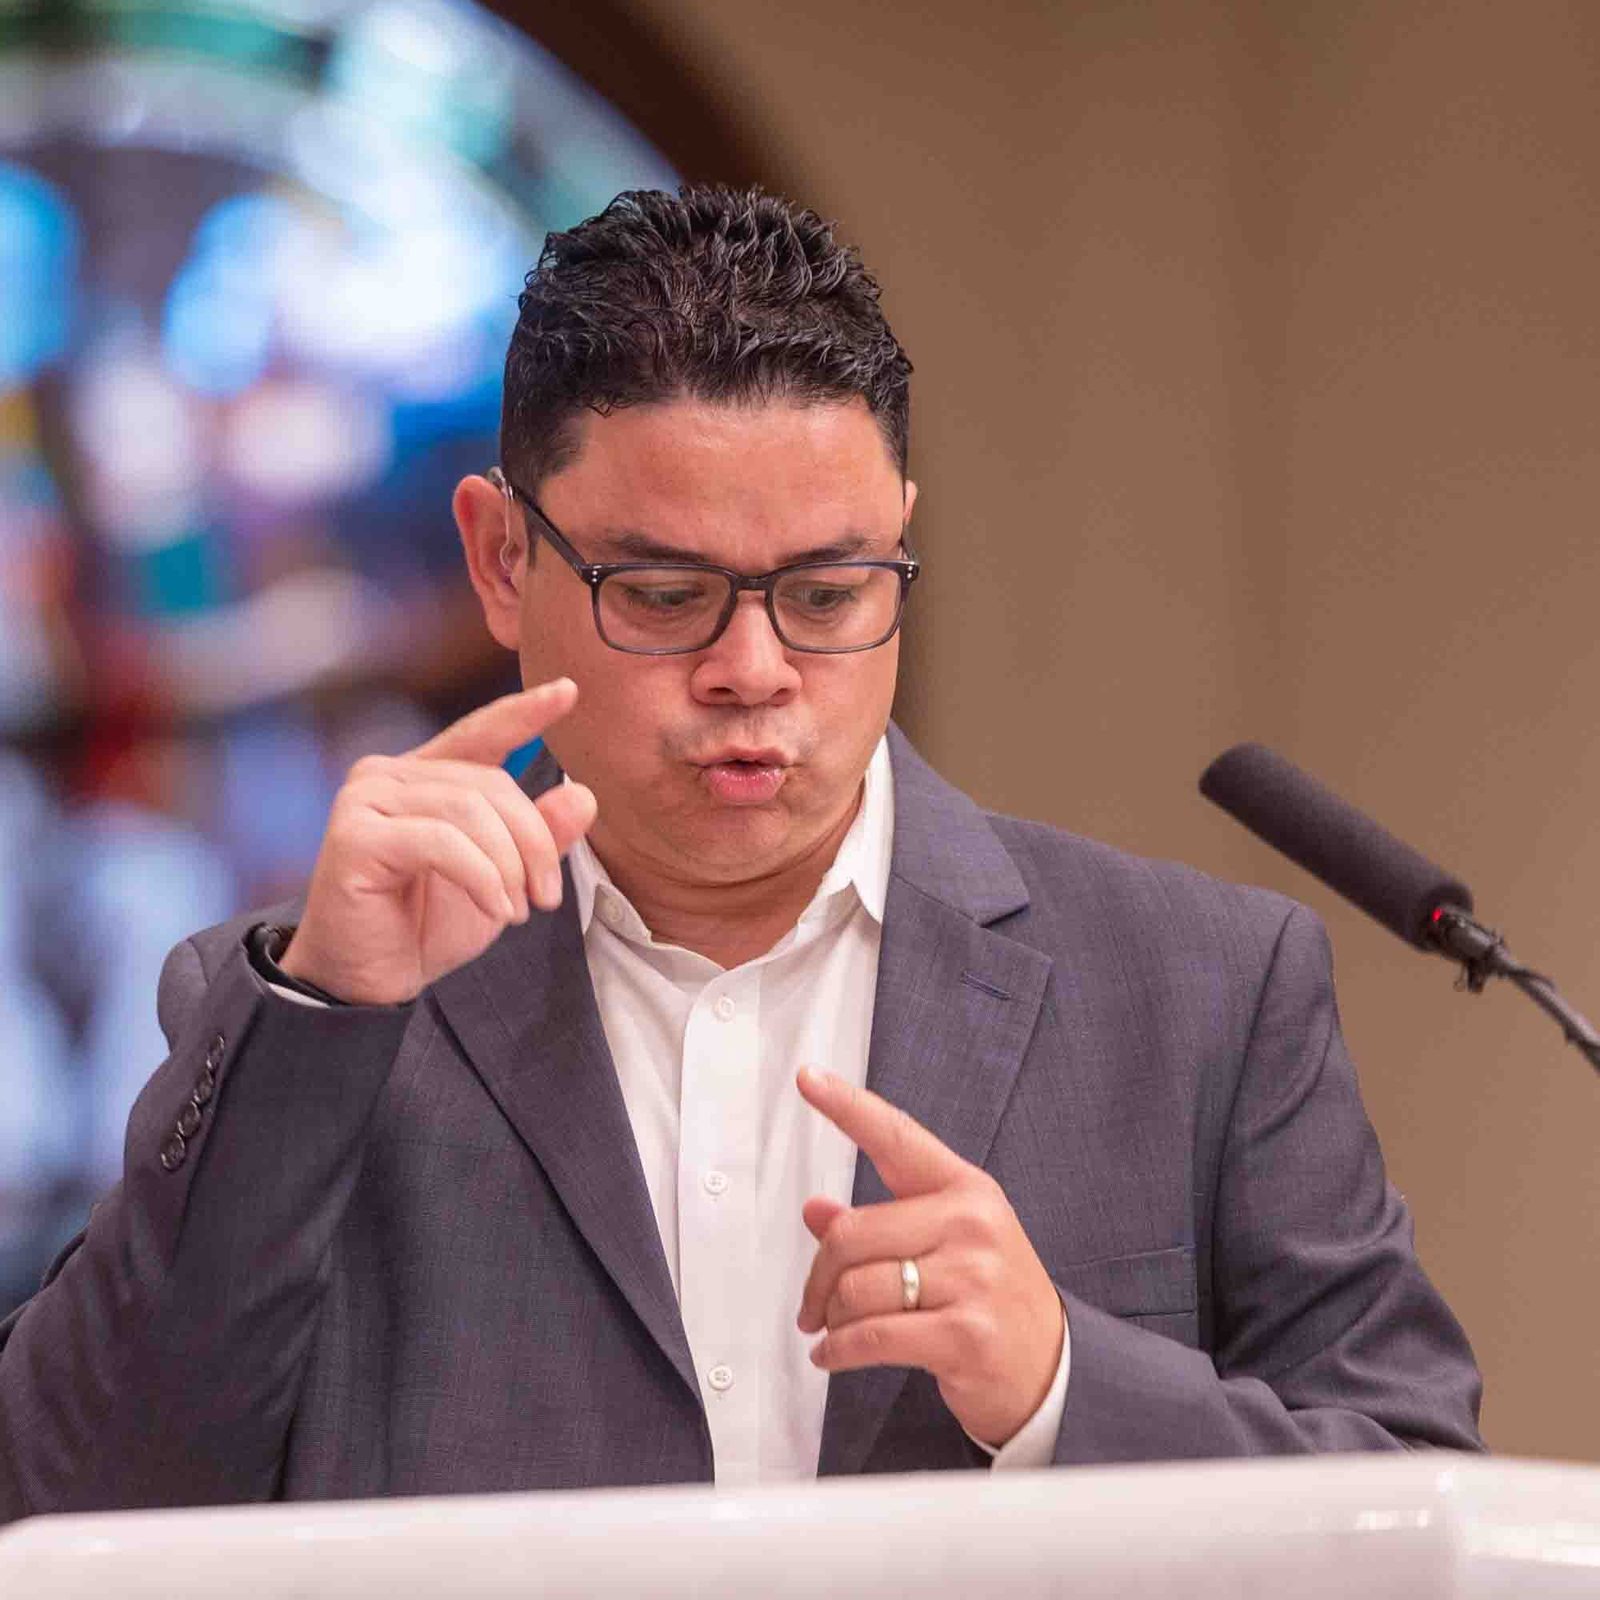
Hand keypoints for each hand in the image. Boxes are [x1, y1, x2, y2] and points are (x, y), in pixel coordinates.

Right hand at [280, 677, 594, 1005]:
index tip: (569, 691)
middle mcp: (389, 775)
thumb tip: (584, 796)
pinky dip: (481, 877)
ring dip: (508, 866)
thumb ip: (538, 838)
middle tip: (544, 898)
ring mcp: (365, 799)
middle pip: (491, 785)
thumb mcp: (501, 880)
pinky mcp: (353, 834)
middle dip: (533, 843)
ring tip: (516, 911)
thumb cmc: (426, 926)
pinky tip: (494, 908)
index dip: (525, 712)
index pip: (482, 732)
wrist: (368, 981)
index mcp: (424, 776)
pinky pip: (442, 841)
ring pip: (470, 810)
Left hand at [794, 1067, 1064, 1448]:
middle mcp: (970, 1223)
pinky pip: (873, 1336)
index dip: (847, 1105)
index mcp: (965, 1188)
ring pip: (858, 1288)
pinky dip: (838, 1350)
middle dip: (818, 1275)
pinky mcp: (965, 1335)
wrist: (1052, 1368)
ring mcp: (972, 1278)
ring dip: (830, 1318)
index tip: (808, 1078)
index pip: (896, 1136)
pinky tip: (831, 1355)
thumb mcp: (946, 1245)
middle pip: (852, 1232)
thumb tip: (814, 1210)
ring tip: (832, 1331)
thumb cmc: (991, 1296)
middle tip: (812, 1303)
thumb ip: (879, 1225)